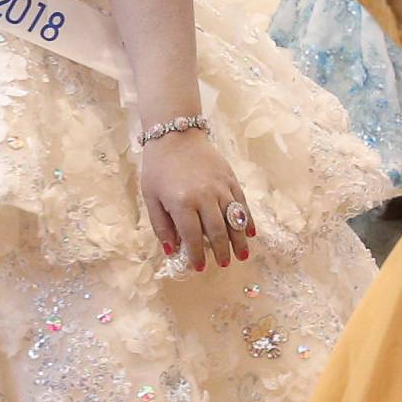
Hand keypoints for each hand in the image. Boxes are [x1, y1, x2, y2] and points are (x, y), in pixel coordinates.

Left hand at [140, 130, 255, 270]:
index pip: (193, 237)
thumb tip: (172, 251)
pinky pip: (242, 203)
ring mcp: (220, 187)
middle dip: (222, 251)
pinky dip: (247, 219)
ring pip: (234, 220)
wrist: (175, 134)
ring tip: (242, 255)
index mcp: (182, 203)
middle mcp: (204, 197)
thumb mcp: (151, 197)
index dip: (197, 256)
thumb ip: (161, 226)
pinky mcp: (230, 178)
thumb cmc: (158, 168)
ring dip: (239, 240)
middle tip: (224, 264)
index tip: (199, 267)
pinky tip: (250, 232)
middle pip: (218, 232)